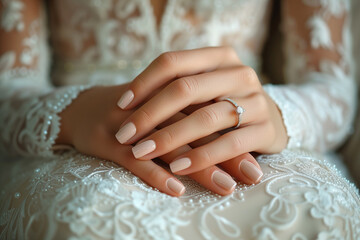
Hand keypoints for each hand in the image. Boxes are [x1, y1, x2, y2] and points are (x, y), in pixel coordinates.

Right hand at [56, 84, 257, 195]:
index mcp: (169, 91)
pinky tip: (177, 189)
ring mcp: (131, 123)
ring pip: (170, 143)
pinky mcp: (109, 140)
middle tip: (251, 175)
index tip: (257, 159)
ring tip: (226, 186)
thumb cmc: (132, 110)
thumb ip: (191, 110)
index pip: (208, 109)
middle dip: (227, 152)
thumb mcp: (161, 103)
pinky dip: (156, 174)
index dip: (234, 133)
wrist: (84, 109)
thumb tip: (231, 136)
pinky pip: (135, 160)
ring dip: (200, 165)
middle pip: (196, 125)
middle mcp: (153, 104)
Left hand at [115, 47, 287, 179]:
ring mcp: (256, 101)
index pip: (172, 62)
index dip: (143, 83)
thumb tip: (127, 103)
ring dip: (169, 138)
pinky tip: (177, 168)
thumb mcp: (204, 88)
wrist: (272, 119)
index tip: (121, 104)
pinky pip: (229, 144)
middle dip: (150, 114)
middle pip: (185, 89)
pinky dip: (201, 157)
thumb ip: (177, 89)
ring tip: (141, 153)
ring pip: (206, 118)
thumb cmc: (225, 102)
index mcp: (219, 57)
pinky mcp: (267, 130)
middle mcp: (239, 73)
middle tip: (124, 135)